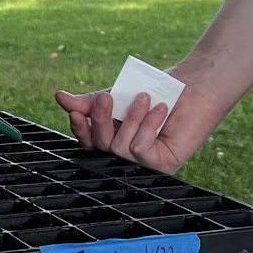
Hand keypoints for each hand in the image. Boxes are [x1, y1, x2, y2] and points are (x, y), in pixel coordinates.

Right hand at [55, 68, 228, 171]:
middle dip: (100, 120)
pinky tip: (160, 109)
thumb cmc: (158, 90)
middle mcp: (128, 155)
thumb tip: (59, 97)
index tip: (75, 112)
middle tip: (107, 96)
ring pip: (119, 149)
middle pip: (100, 146)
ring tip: (143, 97)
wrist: (194, 86)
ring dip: (130, 119)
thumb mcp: (120, 94)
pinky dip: (148, 126)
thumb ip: (91, 101)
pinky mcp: (162, 165)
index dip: (79, 130)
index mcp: (115, 138)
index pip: (88, 143)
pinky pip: (140, 150)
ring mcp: (145, 163)